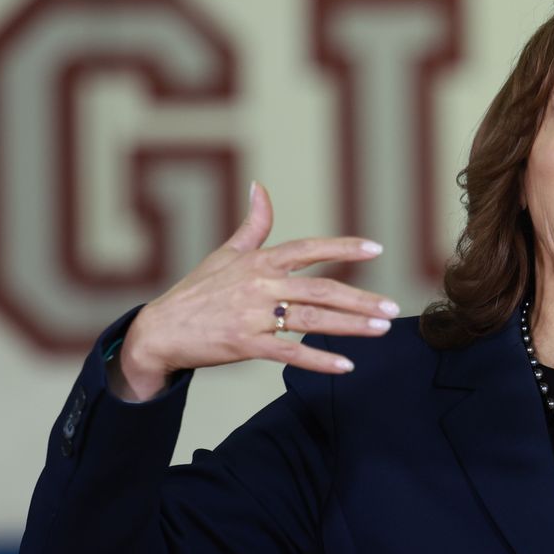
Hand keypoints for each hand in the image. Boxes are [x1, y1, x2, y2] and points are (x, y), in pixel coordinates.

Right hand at [112, 182, 397, 400]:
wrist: (160, 330)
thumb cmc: (197, 291)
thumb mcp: (225, 254)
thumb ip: (253, 225)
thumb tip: (260, 187)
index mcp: (259, 261)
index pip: (309, 249)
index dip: (344, 248)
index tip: (376, 249)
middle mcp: (260, 285)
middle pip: (321, 289)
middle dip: (361, 299)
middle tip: (392, 307)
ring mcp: (253, 315)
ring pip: (312, 319)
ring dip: (350, 326)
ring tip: (380, 329)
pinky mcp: (247, 345)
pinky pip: (290, 353)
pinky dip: (319, 360)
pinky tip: (345, 366)